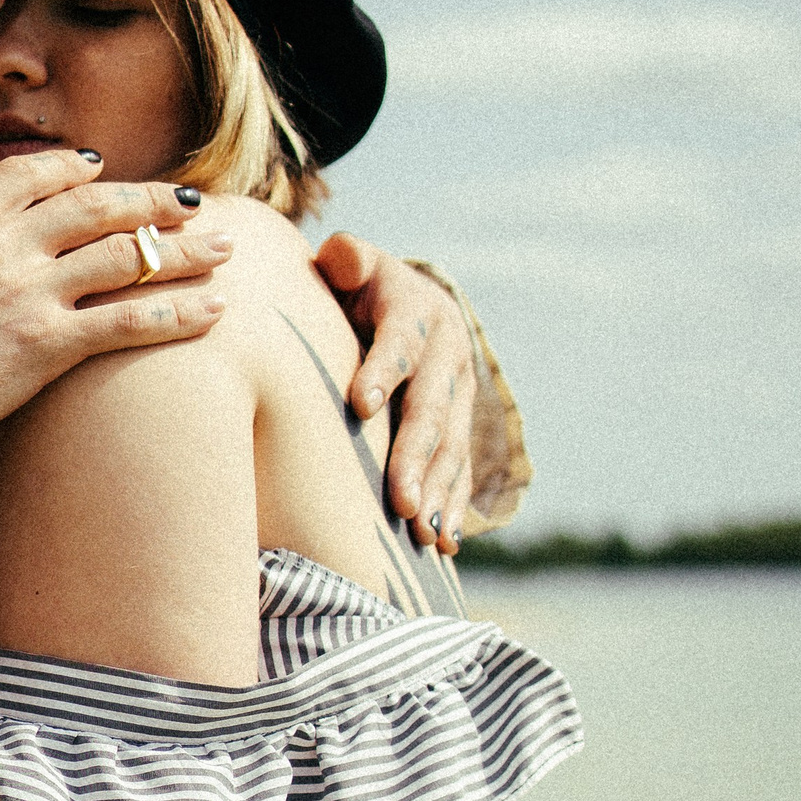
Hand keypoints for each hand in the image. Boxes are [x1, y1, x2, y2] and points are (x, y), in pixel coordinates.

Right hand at [0, 150, 232, 482]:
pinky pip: (129, 317)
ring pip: (126, 252)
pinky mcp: (46, 343)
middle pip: (96, 202)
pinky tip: (212, 312)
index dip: (77, 168)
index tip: (105, 171)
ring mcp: (26, 288)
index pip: (32, 173)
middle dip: (153, 200)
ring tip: (223, 248)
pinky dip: (178, 312)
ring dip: (185, 250)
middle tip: (192, 205)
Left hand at [313, 234, 474, 550]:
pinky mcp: (461, 425)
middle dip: (417, 457)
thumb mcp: (355, 264)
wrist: (407, 302)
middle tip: (402, 500)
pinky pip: (460, 469)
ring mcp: (460, 393)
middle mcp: (448, 355)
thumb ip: (347, 259)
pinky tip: (442, 542)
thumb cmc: (359, 288)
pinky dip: (452, 505)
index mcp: (418, 313)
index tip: (361, 405)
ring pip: (451, 446)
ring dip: (439, 491)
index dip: (383, 370)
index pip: (400, 343)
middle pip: (431, 409)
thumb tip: (339, 257)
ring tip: (422, 531)